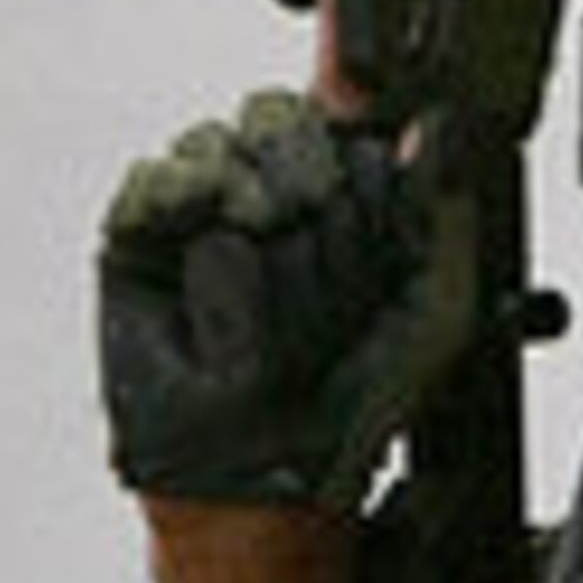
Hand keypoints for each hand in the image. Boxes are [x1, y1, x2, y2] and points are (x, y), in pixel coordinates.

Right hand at [94, 89, 451, 508]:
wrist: (268, 471)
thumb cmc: (353, 398)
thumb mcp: (435, 307)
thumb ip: (442, 210)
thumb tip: (435, 125)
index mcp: (341, 192)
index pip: (342, 112)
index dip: (351, 146)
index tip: (360, 187)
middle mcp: (270, 188)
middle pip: (280, 118)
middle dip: (304, 187)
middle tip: (310, 257)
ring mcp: (202, 208)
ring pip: (218, 142)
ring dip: (248, 209)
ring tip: (261, 279)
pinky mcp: (139, 234)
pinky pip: (155, 177)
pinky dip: (180, 192)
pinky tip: (204, 221)